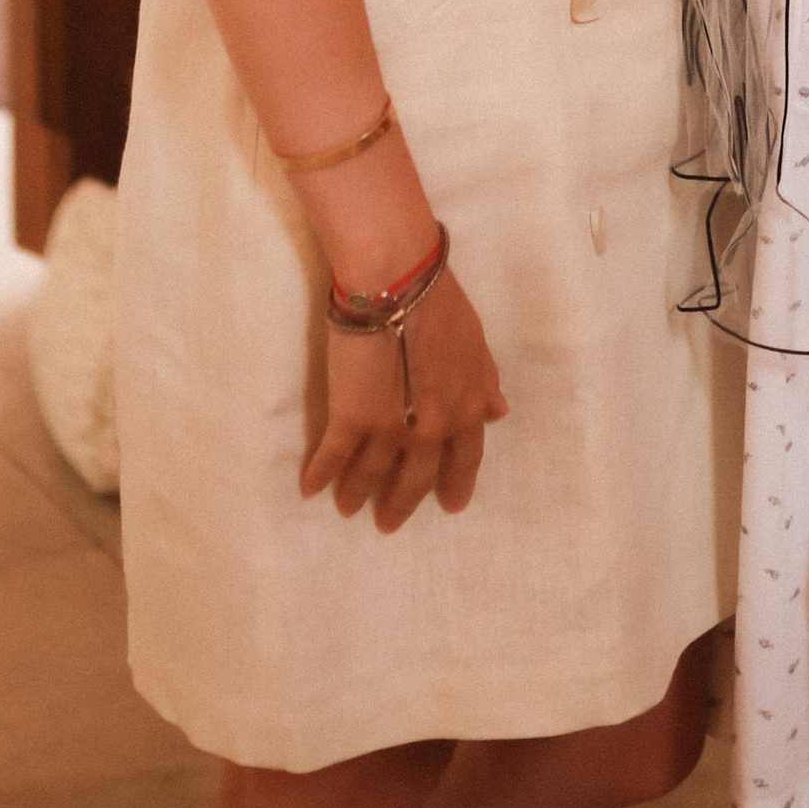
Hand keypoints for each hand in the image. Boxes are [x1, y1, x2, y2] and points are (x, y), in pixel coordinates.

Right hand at [300, 267, 507, 534]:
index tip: (451, 504)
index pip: (465, 459)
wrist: (395, 284)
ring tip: (347, 507)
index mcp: (465, 410)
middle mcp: (430, 430)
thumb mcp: (476, 345)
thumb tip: (497, 412)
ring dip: (357, 493)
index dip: (456, 484)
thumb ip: (484, 382)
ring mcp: (389, 429)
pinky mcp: (350, 419)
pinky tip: (311, 488)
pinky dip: (321, 475)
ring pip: (372, 474)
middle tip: (389, 523)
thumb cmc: (439, 303)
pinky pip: (334, 457)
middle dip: (401, 503)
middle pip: (416, 478)